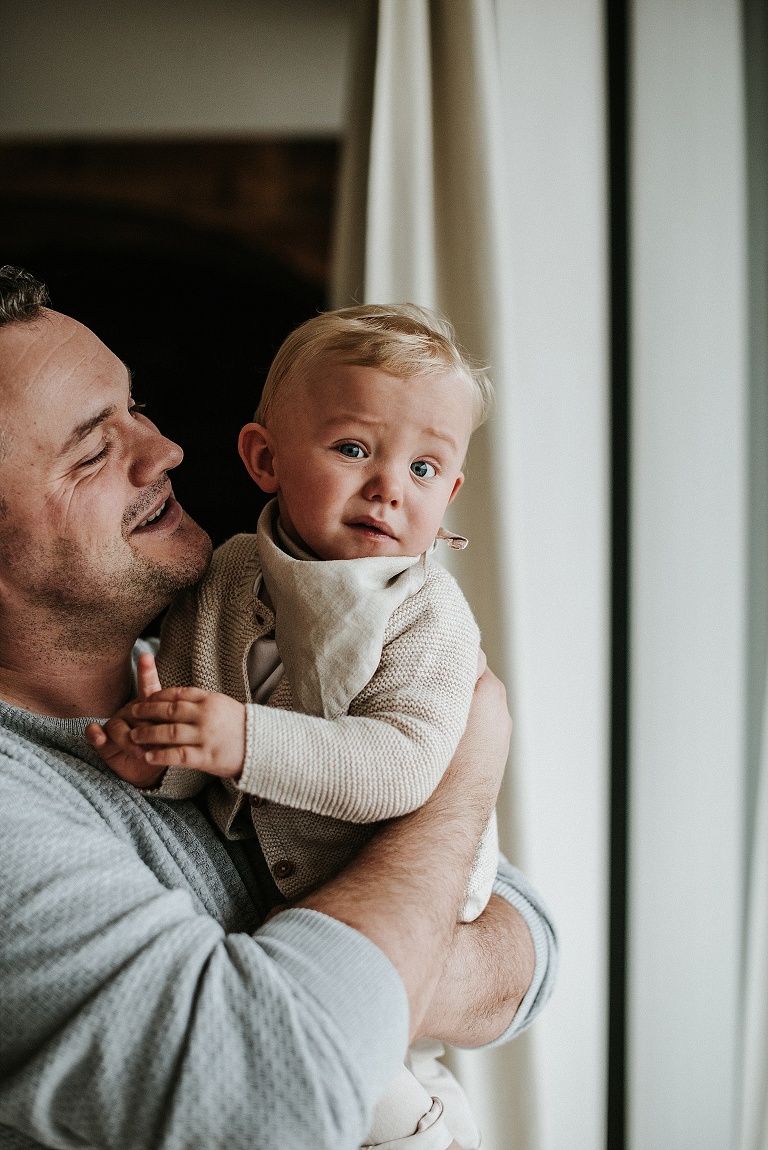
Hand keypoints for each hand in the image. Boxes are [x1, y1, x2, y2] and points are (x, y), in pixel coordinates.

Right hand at [85, 654, 166, 787]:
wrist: (148, 771)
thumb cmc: (162, 749)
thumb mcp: (170, 741)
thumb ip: (168, 732)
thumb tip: (165, 730)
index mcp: (149, 706)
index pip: (148, 686)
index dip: (146, 672)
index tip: (146, 657)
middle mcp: (131, 710)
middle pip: (135, 713)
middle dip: (146, 730)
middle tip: (156, 744)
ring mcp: (116, 723)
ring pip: (117, 725)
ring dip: (127, 739)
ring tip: (140, 752)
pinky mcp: (102, 739)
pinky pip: (95, 732)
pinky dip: (95, 733)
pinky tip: (97, 736)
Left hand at [129, 687, 246, 777]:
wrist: (261, 747)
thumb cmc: (239, 726)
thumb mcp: (222, 705)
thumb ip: (200, 700)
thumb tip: (173, 696)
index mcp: (210, 700)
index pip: (178, 694)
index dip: (158, 696)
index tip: (145, 698)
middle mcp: (207, 716)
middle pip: (170, 710)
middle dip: (148, 711)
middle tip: (132, 711)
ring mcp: (206, 736)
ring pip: (170, 732)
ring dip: (148, 734)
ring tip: (134, 736)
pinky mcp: (207, 757)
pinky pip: (178, 755)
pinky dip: (161, 755)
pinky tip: (149, 756)